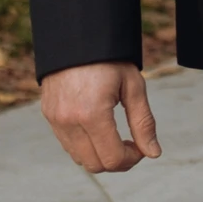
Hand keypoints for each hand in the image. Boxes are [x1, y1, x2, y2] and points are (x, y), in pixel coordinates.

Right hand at [38, 62, 160, 173]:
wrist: (76, 36)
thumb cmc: (109, 59)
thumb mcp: (133, 86)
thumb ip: (143, 123)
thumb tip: (154, 153)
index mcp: (92, 114)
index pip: (112, 159)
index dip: (132, 159)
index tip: (141, 146)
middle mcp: (69, 121)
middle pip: (95, 165)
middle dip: (117, 161)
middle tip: (131, 143)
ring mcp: (55, 120)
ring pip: (79, 159)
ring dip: (100, 155)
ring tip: (115, 136)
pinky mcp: (49, 115)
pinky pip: (68, 145)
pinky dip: (85, 146)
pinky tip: (98, 129)